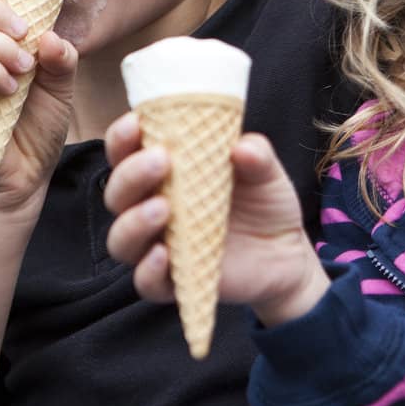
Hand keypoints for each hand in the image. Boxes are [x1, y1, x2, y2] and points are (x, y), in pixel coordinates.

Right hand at [103, 112, 328, 325]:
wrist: (288, 252)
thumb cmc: (264, 202)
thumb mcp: (267, 172)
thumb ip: (256, 155)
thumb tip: (242, 148)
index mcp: (163, 172)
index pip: (125, 152)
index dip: (121, 138)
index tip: (135, 123)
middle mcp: (150, 207)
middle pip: (117, 193)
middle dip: (131, 175)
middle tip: (161, 161)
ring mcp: (158, 245)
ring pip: (120, 239)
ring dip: (134, 222)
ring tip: (164, 208)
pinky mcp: (172, 282)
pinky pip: (144, 282)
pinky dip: (148, 270)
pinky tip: (164, 255)